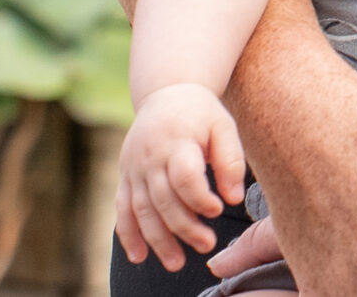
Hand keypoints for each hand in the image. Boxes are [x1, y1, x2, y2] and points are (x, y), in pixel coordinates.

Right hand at [115, 84, 245, 272]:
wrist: (165, 94)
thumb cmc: (201, 113)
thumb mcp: (223, 126)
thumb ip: (231, 160)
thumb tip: (234, 198)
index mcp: (176, 141)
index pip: (184, 176)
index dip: (200, 197)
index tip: (218, 210)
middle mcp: (149, 157)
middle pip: (163, 199)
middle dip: (183, 227)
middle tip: (206, 245)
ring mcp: (133, 169)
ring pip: (141, 210)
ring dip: (157, 240)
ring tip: (176, 263)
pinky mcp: (124, 177)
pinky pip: (122, 209)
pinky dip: (128, 234)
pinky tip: (139, 256)